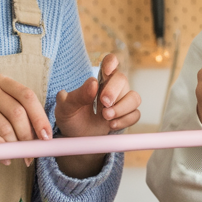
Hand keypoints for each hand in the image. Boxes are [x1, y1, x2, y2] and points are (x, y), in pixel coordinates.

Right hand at [0, 75, 50, 165]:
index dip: (39, 117)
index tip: (46, 136)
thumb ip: (22, 117)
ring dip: (14, 147)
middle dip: (28, 136)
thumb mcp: (4, 112)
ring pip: (5, 128)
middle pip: (17, 112)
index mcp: (2, 81)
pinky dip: (1, 152)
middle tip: (30, 154)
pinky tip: (4, 158)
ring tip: (14, 155)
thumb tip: (44, 136)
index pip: (27, 96)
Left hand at [54, 54, 140, 177]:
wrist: (76, 139)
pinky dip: (125, 120)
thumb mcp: (66, 107)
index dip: (111, 62)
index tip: (106, 71)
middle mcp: (112, 88)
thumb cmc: (70, 118)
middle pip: (122, 79)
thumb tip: (93, 83)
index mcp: (97, 80)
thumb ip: (77, 95)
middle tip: (103, 103)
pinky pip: (135, 114)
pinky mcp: (127, 116)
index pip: (110, 62)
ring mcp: (121, 102)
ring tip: (106, 117)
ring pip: (134, 97)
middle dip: (114, 91)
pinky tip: (111, 125)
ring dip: (122, 107)